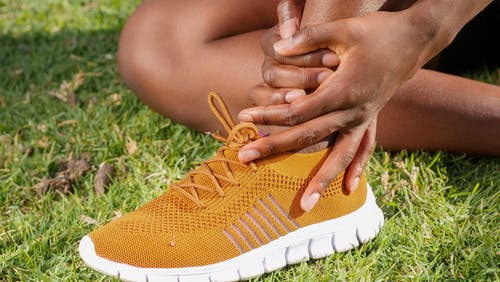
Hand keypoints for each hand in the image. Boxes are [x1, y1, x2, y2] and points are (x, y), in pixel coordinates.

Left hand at [239, 10, 435, 211]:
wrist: (416, 39)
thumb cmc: (378, 31)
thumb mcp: (343, 30)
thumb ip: (308, 37)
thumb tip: (278, 46)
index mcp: (342, 90)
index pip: (297, 111)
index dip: (269, 115)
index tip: (243, 118)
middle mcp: (353, 111)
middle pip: (307, 137)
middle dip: (273, 148)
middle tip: (243, 158)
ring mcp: (364, 118)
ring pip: (338, 156)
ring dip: (320, 180)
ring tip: (305, 205)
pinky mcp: (371, 118)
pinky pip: (364, 149)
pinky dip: (356, 168)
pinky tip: (350, 188)